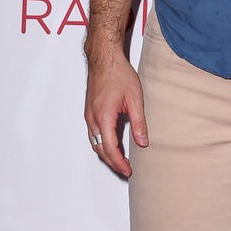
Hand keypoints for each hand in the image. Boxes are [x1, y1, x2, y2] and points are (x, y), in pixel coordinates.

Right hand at [84, 52, 147, 177]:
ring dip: (106, 155)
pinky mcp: (89, 112)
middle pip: (100, 150)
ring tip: (121, 162)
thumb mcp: (135, 98)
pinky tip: (112, 146)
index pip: (110, 149)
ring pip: (95, 144)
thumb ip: (138, 122)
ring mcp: (89, 116)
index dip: (119, 163)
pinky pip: (93, 135)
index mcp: (104, 117)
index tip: (128, 171)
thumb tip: (142, 143)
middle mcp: (92, 119)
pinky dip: (102, 145)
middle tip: (126, 170)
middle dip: (113, 163)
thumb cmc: (119, 74)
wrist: (104, 59)